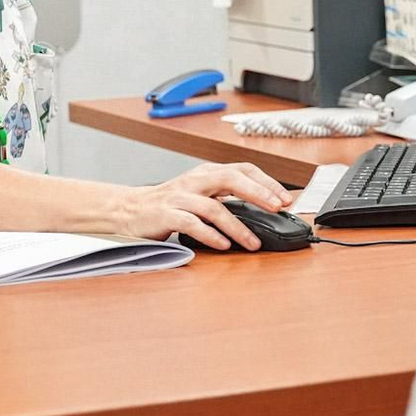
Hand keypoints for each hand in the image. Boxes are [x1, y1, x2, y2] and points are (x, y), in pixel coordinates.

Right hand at [112, 162, 290, 249]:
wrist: (130, 209)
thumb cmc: (169, 203)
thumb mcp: (199, 192)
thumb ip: (224, 196)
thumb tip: (262, 208)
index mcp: (206, 172)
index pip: (242, 169)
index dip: (266, 182)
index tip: (285, 198)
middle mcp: (195, 180)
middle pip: (231, 179)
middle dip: (258, 193)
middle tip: (277, 209)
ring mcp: (180, 197)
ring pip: (214, 207)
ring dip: (237, 227)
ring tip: (253, 243)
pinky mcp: (167, 214)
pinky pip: (193, 224)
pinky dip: (211, 236)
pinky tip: (224, 246)